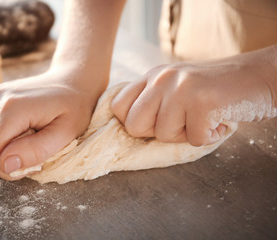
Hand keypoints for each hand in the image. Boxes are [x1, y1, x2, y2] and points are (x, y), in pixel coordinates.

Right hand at [0, 67, 103, 179]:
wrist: (72, 82)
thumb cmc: (74, 109)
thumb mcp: (66, 134)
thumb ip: (36, 151)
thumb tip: (6, 165)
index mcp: (11, 108)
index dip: (5, 168)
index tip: (30, 165)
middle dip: (0, 162)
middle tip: (29, 157)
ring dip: (0, 150)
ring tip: (27, 143)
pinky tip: (21, 132)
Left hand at [111, 48, 276, 145]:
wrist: (257, 77)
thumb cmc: (214, 90)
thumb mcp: (176, 88)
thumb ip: (152, 101)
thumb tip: (129, 127)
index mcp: (153, 76)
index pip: (117, 107)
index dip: (133, 123)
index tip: (155, 123)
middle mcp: (162, 79)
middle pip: (133, 125)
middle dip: (157, 132)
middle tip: (181, 121)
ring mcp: (181, 88)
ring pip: (164, 135)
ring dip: (187, 133)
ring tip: (204, 116)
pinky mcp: (202, 103)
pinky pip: (193, 139)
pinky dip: (209, 136)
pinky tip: (217, 119)